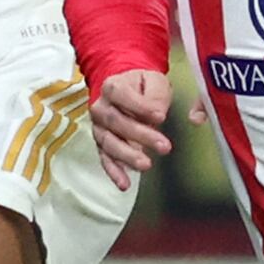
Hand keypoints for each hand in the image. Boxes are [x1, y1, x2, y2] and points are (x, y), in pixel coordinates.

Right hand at [92, 70, 177, 190]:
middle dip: (141, 136)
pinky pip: (105, 159)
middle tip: (163, 146)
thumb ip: (156, 94)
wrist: (126, 90)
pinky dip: (114, 172)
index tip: (161, 117)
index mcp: (111, 87)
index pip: (123, 96)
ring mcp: (99, 128)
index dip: (141, 107)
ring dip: (128, 156)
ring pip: (110, 143)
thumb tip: (157, 114)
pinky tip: (124, 183)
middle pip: (117, 123)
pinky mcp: (102, 144)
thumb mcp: (153, 80)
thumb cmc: (141, 86)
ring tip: (146, 165)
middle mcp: (101, 108)